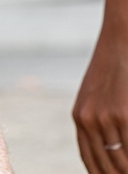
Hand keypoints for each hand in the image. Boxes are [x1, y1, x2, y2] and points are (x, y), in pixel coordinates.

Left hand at [74, 26, 127, 172]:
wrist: (119, 43)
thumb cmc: (112, 70)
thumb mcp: (96, 96)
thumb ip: (96, 120)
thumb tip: (108, 145)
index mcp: (80, 118)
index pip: (90, 161)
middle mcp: (88, 121)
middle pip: (106, 166)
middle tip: (123, 173)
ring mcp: (105, 118)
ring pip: (122, 161)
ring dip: (125, 168)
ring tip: (127, 169)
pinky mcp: (123, 114)